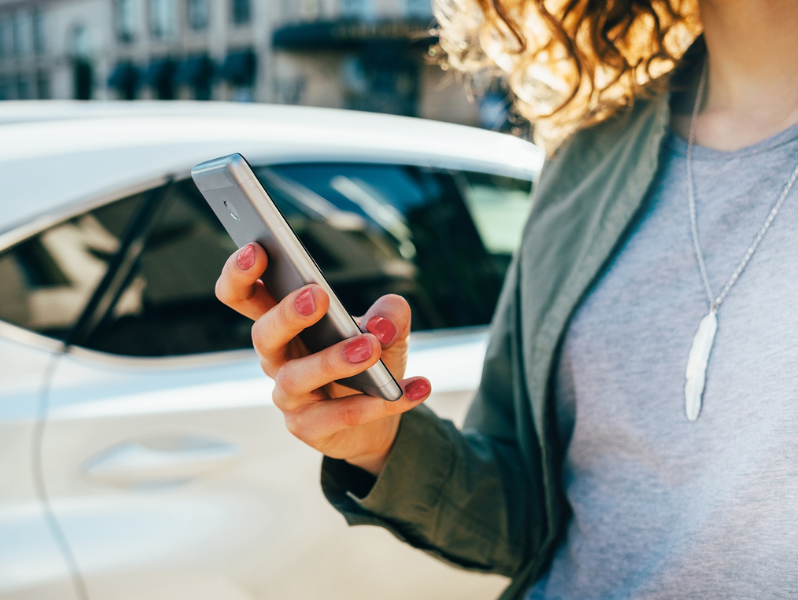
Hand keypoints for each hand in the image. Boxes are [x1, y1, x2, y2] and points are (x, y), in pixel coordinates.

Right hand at [216, 243, 431, 475]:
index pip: (244, 295)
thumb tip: (383, 323)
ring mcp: (289, 396)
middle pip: (262, 334)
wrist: (381, 417)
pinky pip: (339, 415)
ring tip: (370, 347)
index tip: (258, 249)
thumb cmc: (370, 360)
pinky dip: (379, 402)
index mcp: (284, 322)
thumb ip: (390, 314)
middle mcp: (277, 357)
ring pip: (295, 377)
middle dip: (286, 313)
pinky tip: (414, 389)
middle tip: (316, 295)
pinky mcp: (308, 428)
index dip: (241, 274)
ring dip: (332, 359)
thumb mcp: (388, 329)